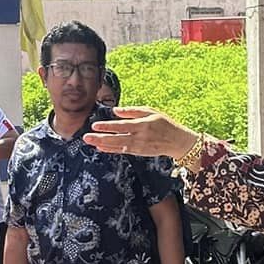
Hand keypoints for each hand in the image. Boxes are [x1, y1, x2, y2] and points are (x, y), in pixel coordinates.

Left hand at [84, 106, 198, 161]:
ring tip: (90, 142)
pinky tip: (101, 148)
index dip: (107, 126)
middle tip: (86, 137)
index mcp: (143, 125)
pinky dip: (111, 150)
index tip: (95, 125)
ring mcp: (138, 146)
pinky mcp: (139, 152)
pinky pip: (122, 151)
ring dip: (103, 144)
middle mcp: (139, 137)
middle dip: (100, 138)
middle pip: (116, 138)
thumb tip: (116, 111)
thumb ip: (133, 111)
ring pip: (117, 146)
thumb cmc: (164, 123)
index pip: (121, 126)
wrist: (177, 141)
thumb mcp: (151, 112)